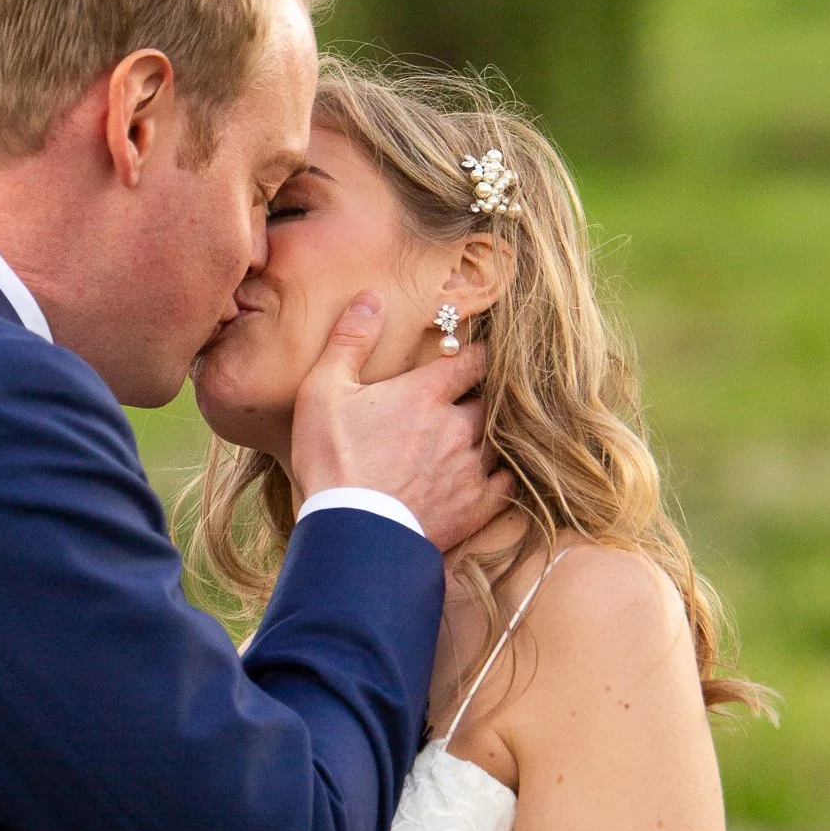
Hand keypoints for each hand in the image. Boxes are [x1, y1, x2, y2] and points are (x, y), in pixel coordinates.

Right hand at [288, 294, 512, 552]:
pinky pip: (505, 483)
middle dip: (479, 397)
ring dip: (488, 435)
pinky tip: (490, 475)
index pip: (471, 360)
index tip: (474, 355)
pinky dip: (500, 475)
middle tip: (470, 398)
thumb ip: (350, 341)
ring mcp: (470, 468)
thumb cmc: (332, 460)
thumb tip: (371, 297)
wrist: (351, 533)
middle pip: (486, 400)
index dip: (476, 355)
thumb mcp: (323, 391)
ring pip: (497, 440)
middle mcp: (457, 426)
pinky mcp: (476, 506)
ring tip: (477, 435)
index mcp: (426, 394)